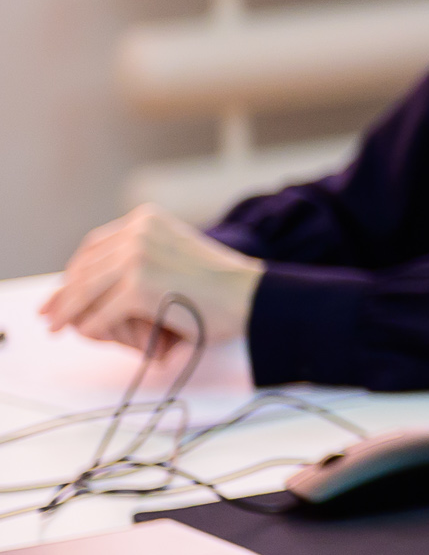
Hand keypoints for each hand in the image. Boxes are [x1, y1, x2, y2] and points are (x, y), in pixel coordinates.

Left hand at [40, 205, 262, 353]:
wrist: (252, 296)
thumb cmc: (219, 285)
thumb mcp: (172, 255)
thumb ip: (138, 259)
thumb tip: (92, 282)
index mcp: (146, 219)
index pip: (93, 247)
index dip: (73, 272)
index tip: (60, 292)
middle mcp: (137, 232)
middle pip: (83, 269)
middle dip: (64, 295)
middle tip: (51, 316)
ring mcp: (136, 258)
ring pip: (83, 293)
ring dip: (71, 314)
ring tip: (60, 327)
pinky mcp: (137, 287)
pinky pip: (99, 315)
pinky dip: (95, 329)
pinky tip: (96, 334)